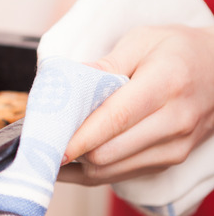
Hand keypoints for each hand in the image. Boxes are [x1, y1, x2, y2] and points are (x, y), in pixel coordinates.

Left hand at [58, 24, 213, 185]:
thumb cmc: (177, 50)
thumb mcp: (142, 40)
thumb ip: (105, 64)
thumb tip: (69, 85)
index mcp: (166, 85)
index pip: (116, 119)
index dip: (79, 136)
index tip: (49, 143)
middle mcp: (174, 122)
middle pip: (109, 152)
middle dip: (70, 151)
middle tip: (39, 141)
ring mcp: (175, 147)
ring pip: (111, 171)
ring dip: (76, 166)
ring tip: (48, 150)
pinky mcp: (169, 161)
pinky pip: (120, 175)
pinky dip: (91, 170)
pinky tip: (70, 158)